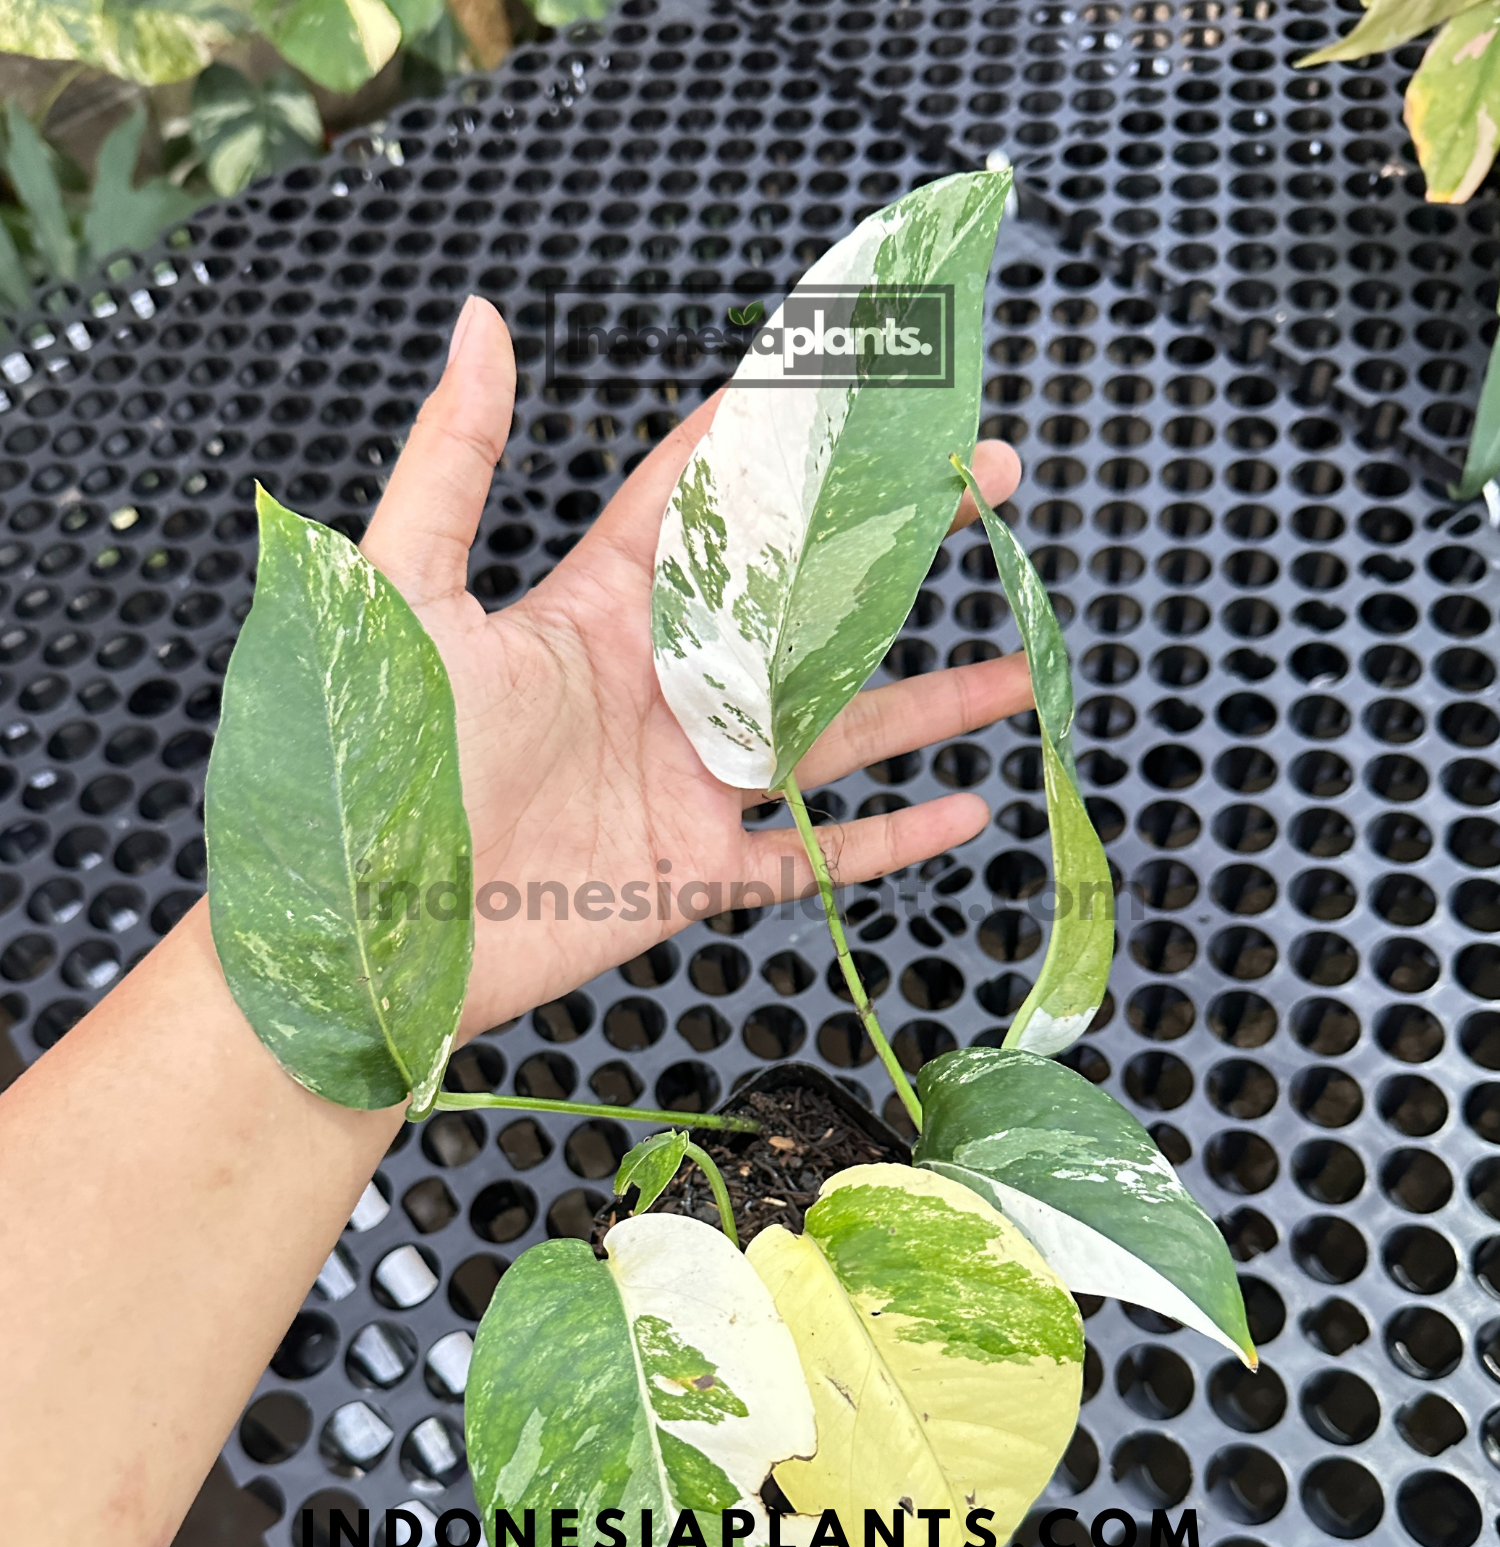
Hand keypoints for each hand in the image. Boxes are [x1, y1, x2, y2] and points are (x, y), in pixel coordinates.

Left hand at [360, 295, 1030, 1040]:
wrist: (363, 930)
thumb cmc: (371, 761)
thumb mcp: (406, 593)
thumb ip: (455, 461)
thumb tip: (480, 320)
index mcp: (600, 610)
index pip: (710, 500)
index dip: (786, 437)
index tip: (868, 381)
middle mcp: (660, 689)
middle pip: (806, 603)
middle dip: (902, 544)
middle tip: (991, 484)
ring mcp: (686, 783)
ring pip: (836, 730)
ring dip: (931, 699)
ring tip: (1020, 664)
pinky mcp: (694, 872)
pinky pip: (813, 855)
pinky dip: (889, 842)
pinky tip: (966, 807)